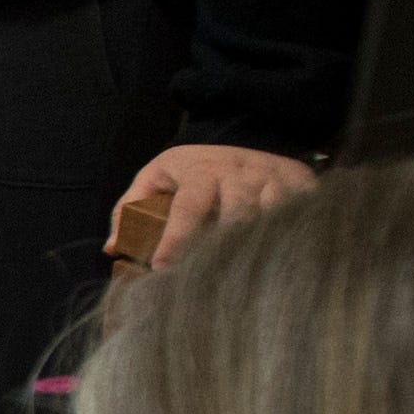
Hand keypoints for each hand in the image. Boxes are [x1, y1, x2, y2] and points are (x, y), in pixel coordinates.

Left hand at [116, 141, 318, 268]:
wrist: (245, 137)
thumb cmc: (193, 170)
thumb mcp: (157, 177)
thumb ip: (132, 209)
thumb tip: (112, 248)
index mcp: (201, 171)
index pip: (187, 207)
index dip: (175, 238)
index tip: (162, 268)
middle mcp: (240, 171)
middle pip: (236, 211)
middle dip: (223, 243)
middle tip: (207, 276)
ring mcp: (274, 176)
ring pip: (271, 213)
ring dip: (258, 242)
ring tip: (244, 272)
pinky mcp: (301, 182)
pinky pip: (301, 211)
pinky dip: (293, 232)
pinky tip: (282, 257)